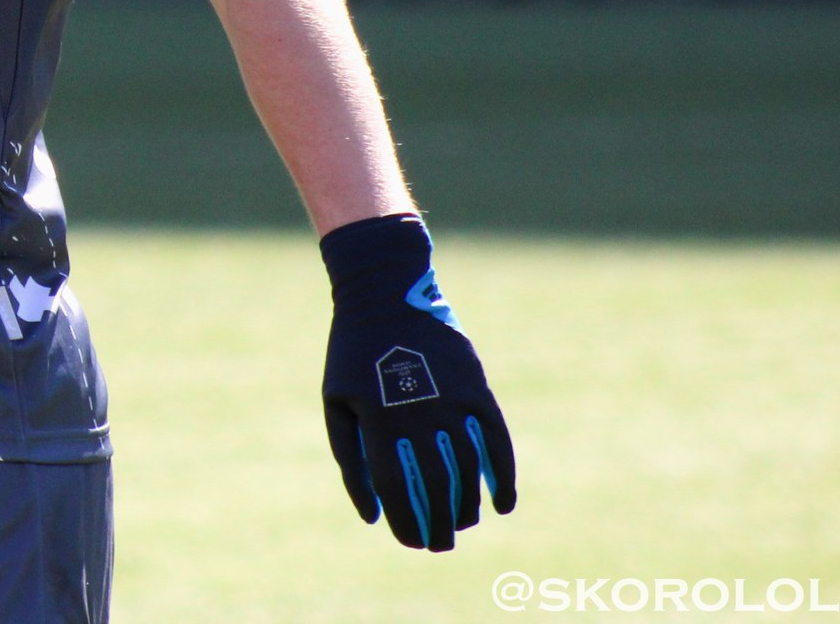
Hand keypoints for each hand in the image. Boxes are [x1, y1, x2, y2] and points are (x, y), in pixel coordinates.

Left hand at [318, 213, 516, 551]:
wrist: (385, 294)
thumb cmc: (354, 355)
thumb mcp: (336, 401)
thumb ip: (349, 457)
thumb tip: (371, 514)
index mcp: (377, 417)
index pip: (395, 487)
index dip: (405, 521)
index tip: (411, 542)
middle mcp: (417, 412)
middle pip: (436, 485)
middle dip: (439, 524)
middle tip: (440, 544)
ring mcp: (451, 399)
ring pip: (468, 469)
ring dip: (468, 506)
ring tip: (461, 525)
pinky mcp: (476, 388)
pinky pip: (498, 443)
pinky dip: (503, 477)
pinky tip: (502, 504)